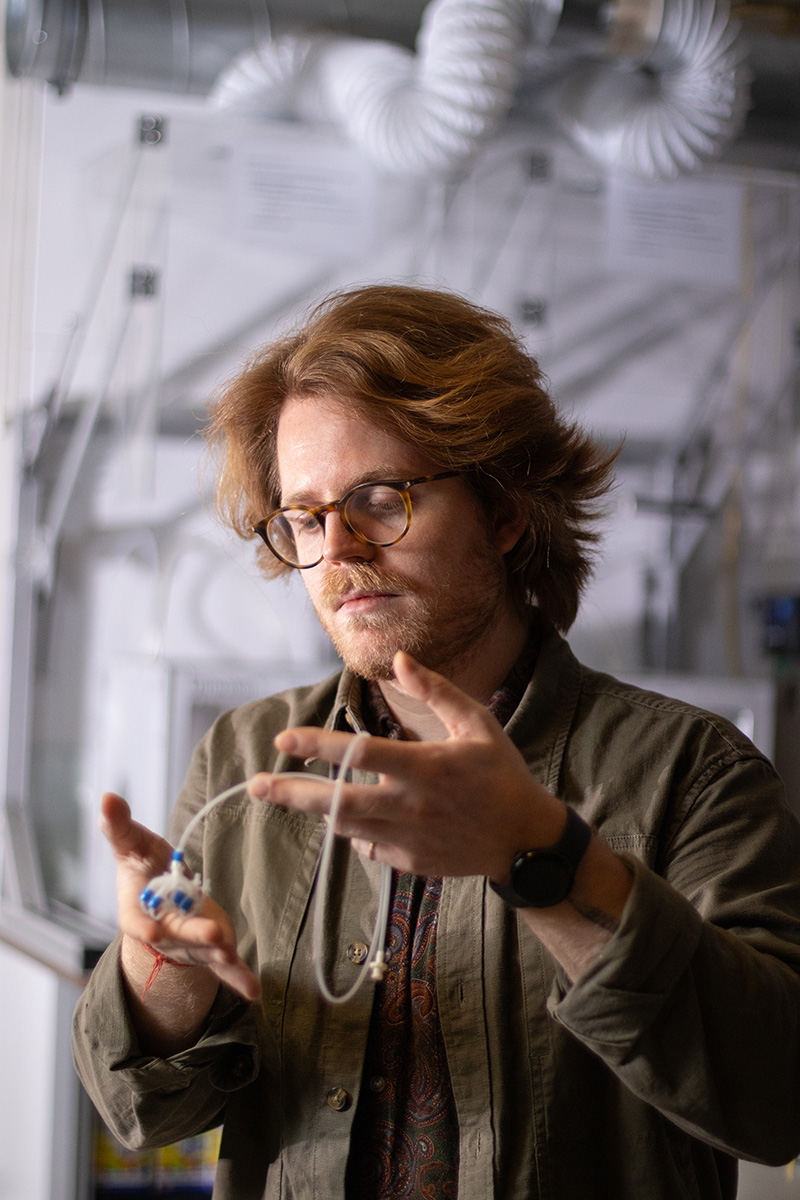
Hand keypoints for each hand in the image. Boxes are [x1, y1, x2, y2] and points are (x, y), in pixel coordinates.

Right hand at [100, 792, 259, 1000]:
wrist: (160, 896)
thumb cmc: (142, 866)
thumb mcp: (131, 843)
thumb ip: (119, 826)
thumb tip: (106, 798)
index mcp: (138, 908)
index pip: (136, 920)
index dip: (143, 926)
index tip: (150, 932)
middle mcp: (162, 930)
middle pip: (177, 935)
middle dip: (194, 934)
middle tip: (211, 935)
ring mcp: (187, 943)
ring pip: (203, 952)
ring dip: (218, 954)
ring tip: (232, 953)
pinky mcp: (209, 949)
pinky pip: (224, 967)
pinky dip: (238, 979)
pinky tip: (254, 992)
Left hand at [248, 651, 566, 880]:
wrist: (525, 839)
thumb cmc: (500, 773)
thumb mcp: (477, 723)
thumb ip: (436, 691)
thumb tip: (399, 659)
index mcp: (427, 767)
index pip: (360, 754)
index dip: (317, 746)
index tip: (284, 738)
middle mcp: (412, 806)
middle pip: (336, 803)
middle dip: (290, 794)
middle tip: (255, 785)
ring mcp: (409, 838)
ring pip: (345, 825)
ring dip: (319, 808)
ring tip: (297, 792)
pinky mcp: (410, 862)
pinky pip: (366, 845)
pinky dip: (355, 829)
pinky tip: (360, 815)